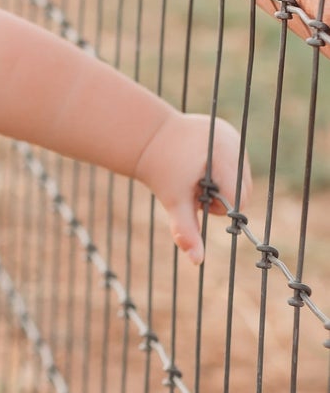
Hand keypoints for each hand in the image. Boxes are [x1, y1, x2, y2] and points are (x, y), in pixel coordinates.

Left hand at [135, 113, 250, 264]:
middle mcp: (233, 143)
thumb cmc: (160, 172)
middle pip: (244, 189)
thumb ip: (186, 229)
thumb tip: (196, 261)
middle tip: (194, 189)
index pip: (239, 198)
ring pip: (241, 176)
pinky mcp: (228, 131)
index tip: (197, 200)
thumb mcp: (173, 201)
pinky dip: (222, 169)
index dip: (218, 206)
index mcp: (223, 158)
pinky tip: (201, 164)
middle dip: (220, 196)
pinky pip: (235, 161)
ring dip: (223, 184)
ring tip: (196, 176)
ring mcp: (232, 135)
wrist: (147, 138)